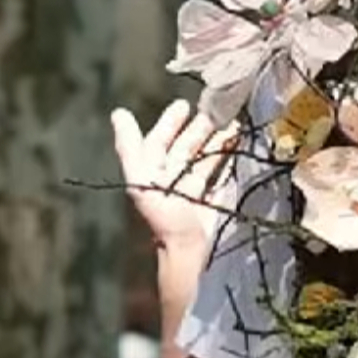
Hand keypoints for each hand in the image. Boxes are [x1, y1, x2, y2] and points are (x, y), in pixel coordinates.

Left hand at [111, 100, 240, 246]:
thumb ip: (130, 148)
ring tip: (234, 124)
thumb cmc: (164, 216)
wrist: (190, 251)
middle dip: (200, 129)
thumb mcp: (141, 180)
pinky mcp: (215, 198)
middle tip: (218, 110)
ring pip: (205, 158)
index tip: (184, 105)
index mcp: (152, 174)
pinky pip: (222, 172)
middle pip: (185, 148)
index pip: (158, 142)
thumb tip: (118, 113)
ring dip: (218, 140)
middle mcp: (172, 180)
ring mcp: (194, 189)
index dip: (168, 123)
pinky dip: (230, 157)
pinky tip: (240, 144)